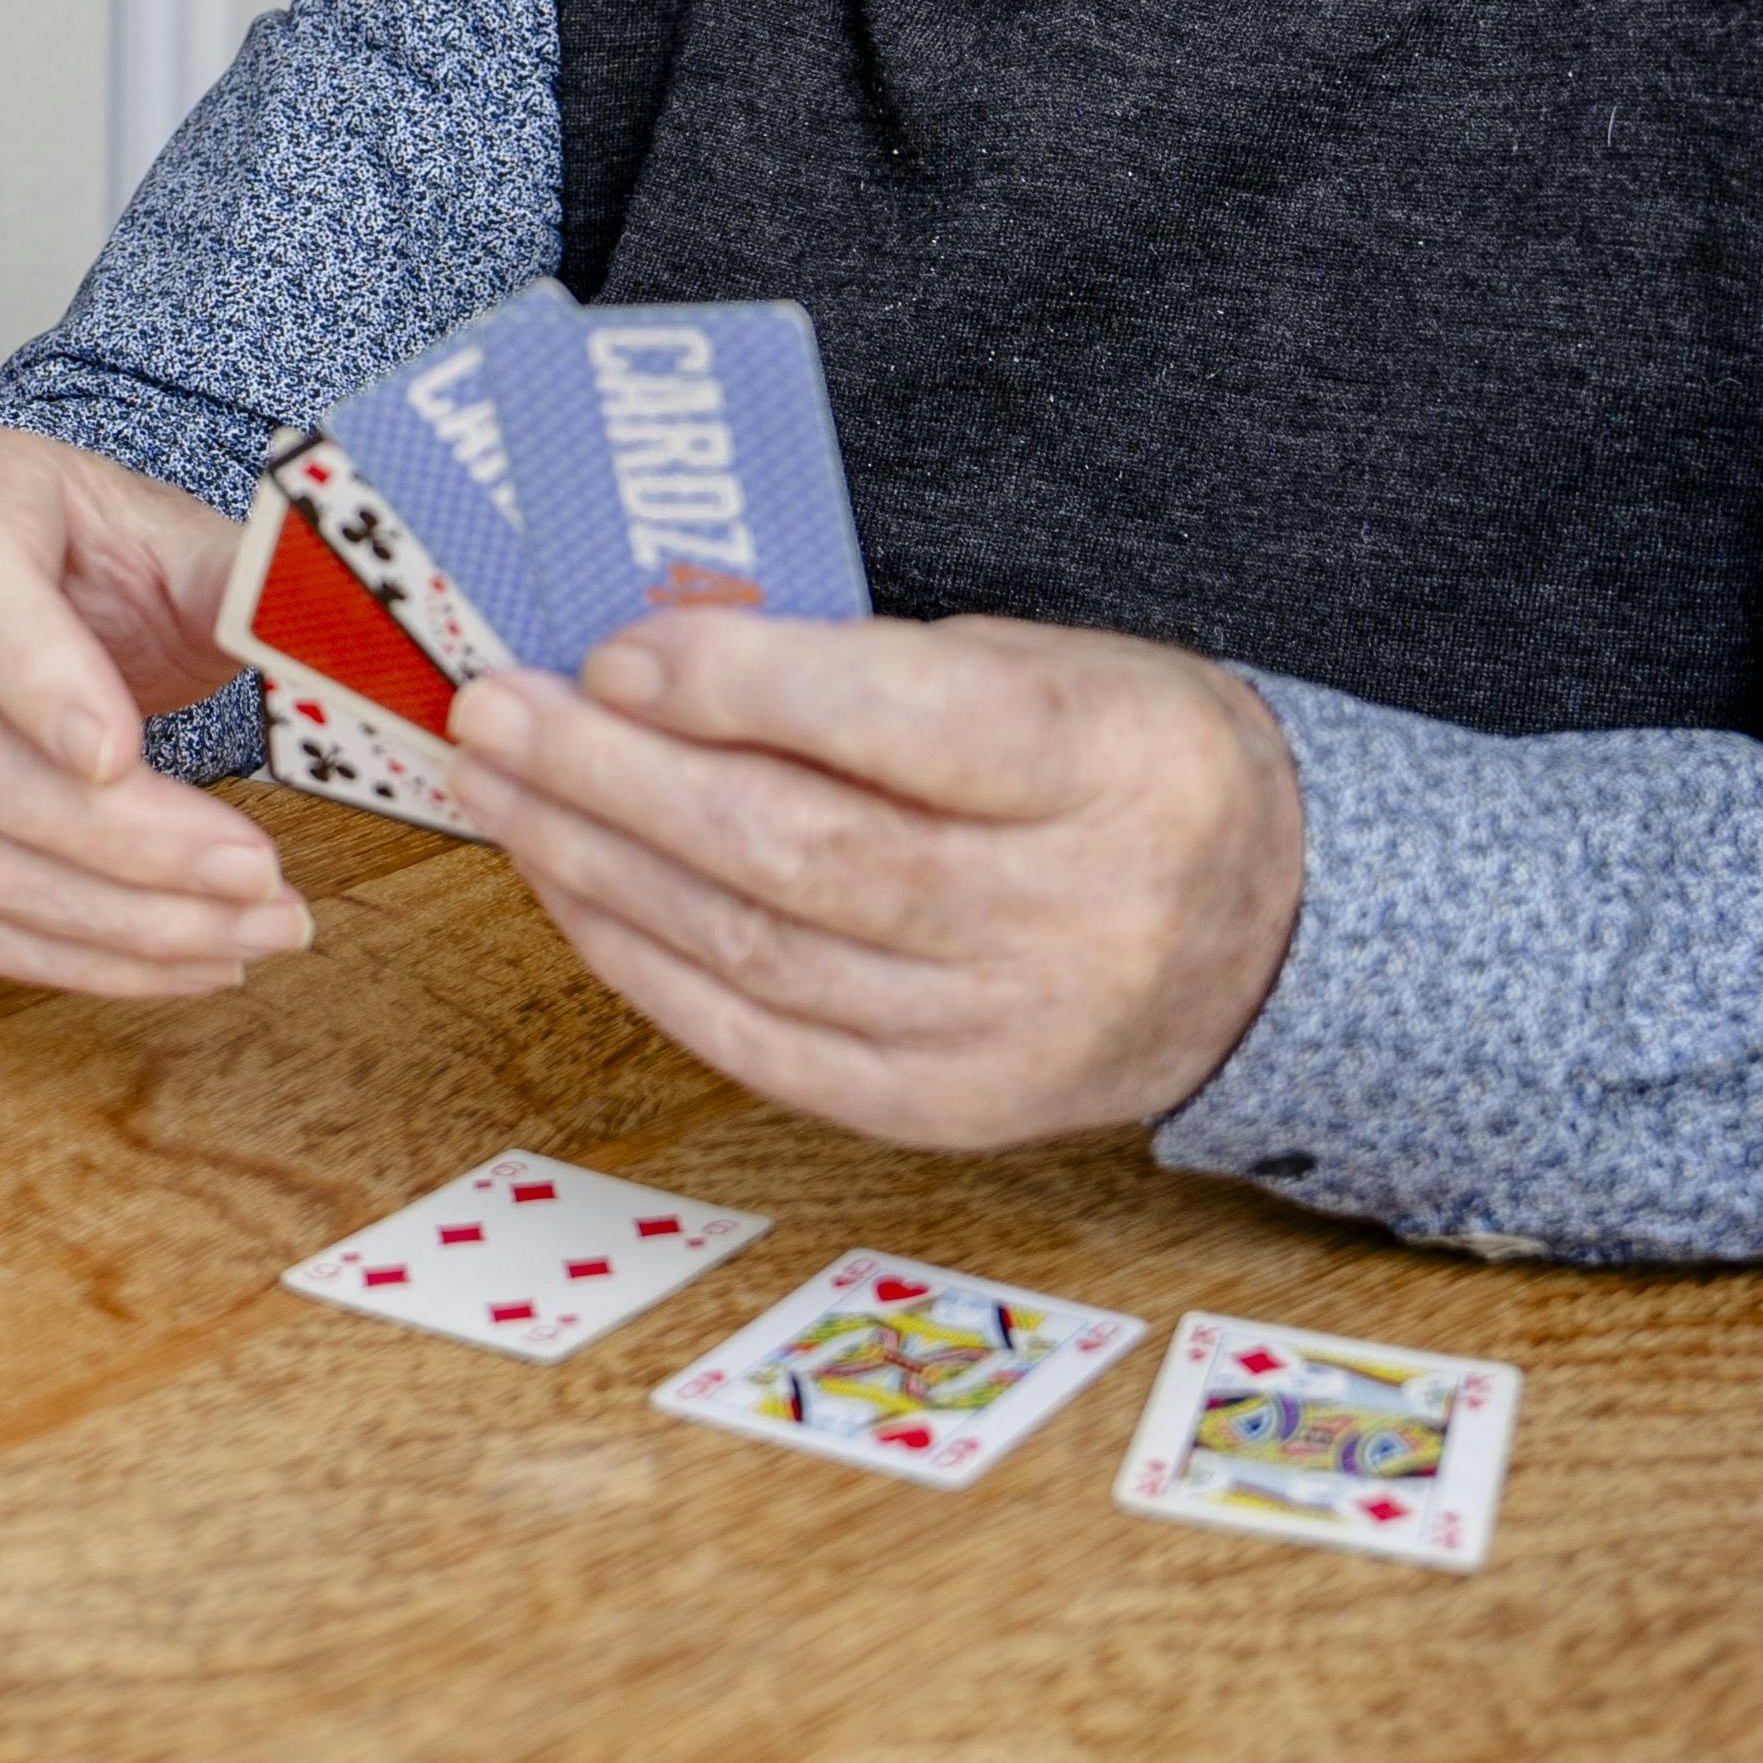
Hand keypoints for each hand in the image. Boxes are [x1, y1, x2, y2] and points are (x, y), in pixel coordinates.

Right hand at [0, 428, 315, 997]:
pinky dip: (80, 962)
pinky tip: (183, 962)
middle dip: (130, 844)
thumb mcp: (164, 530)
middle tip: (263, 880)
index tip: (128, 756)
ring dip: (125, 926)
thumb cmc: (82, 548)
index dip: (39, 681)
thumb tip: (356, 654)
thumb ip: (247, 587)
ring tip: (256, 934)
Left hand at [444, 610, 1307, 1149]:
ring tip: (499, 784)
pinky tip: (569, 886)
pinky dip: (644, 961)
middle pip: (801, 852)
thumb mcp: (1040, 664)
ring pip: (759, 952)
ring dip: (596, 863)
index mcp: (1109, 766)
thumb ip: (866, 668)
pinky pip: (761, 1043)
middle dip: (616, 778)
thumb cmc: (1116, 763)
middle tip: (498, 710)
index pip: (904, 726)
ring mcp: (1007, 1035)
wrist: (1264, 929)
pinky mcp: (949, 1112)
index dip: (741, 690)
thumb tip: (652, 663)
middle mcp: (1067, 917)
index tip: (614, 651)